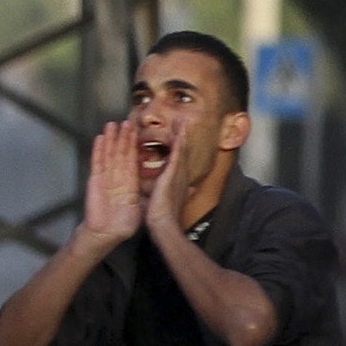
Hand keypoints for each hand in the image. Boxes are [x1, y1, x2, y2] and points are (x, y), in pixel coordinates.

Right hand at [78, 120, 145, 251]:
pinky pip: (97, 163)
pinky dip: (98, 150)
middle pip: (121, 153)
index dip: (135, 145)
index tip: (138, 132)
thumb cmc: (122, 225)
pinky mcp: (96, 181)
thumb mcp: (142, 208)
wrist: (106, 234)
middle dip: (124, 137)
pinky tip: (100, 138)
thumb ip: (150, 197)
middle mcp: (117, 177)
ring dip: (111, 139)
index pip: (133, 159)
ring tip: (113, 123)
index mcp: (130, 182)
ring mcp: (105, 178)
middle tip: (128, 121)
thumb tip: (166, 191)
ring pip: (109, 154)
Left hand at [145, 116, 197, 236]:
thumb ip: (167, 194)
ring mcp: (179, 174)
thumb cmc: (162, 217)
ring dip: (181, 135)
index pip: (178, 162)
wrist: (164, 225)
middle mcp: (181, 176)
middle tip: (182, 124)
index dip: (179, 150)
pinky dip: (179, 141)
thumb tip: (171, 194)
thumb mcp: (165, 202)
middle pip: (182, 152)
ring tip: (182, 121)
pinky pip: (177, 153)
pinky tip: (181, 130)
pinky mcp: (174, 174)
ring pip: (181, 150)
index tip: (178, 139)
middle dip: (182, 138)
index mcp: (177, 182)